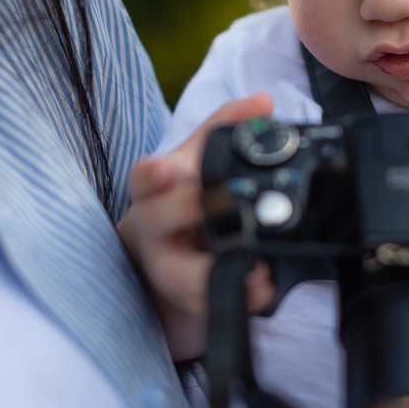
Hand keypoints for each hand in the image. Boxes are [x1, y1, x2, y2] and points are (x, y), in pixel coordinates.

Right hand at [119, 94, 275, 359]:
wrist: (164, 260)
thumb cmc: (183, 200)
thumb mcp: (197, 161)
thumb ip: (226, 128)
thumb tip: (264, 103)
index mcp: (156, 188)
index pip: (144, 177)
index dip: (153, 174)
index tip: (168, 168)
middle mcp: (156, 227)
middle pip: (158, 219)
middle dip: (188, 210)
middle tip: (217, 206)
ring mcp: (167, 266)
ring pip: (178, 275)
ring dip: (214, 273)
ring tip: (258, 268)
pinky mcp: (188, 299)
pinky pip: (207, 305)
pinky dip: (239, 298)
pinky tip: (263, 290)